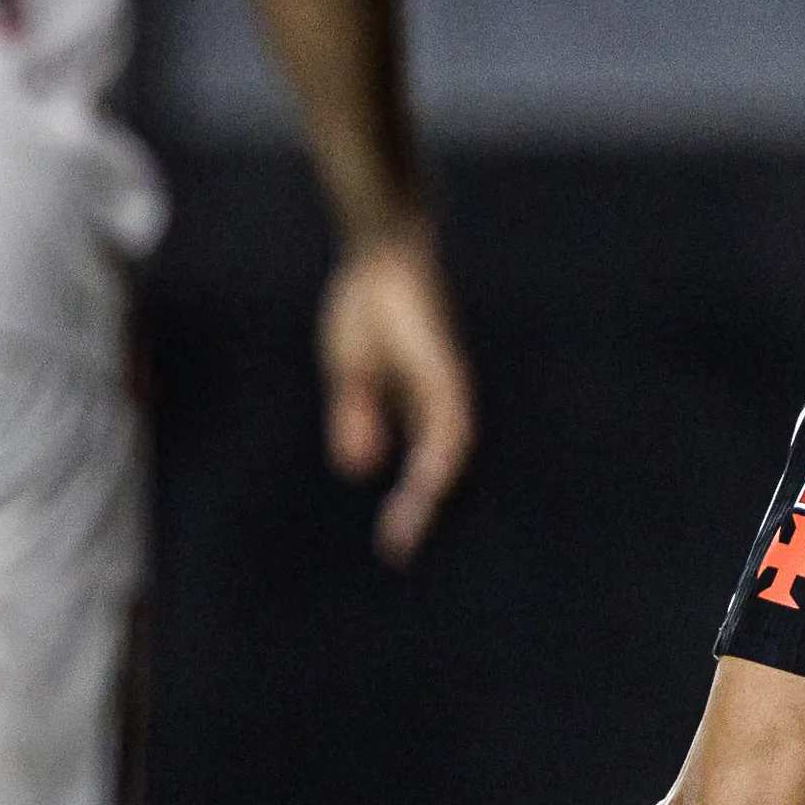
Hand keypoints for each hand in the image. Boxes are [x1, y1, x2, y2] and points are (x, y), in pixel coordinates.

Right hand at [319, 224, 474, 565]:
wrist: (382, 251)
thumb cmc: (370, 306)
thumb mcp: (353, 372)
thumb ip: (357, 417)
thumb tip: (360, 471)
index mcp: (425, 407)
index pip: (430, 470)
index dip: (414, 509)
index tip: (393, 548)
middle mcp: (445, 401)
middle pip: (448, 472)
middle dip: (427, 516)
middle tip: (401, 553)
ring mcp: (447, 385)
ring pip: (452, 455)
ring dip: (434, 496)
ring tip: (409, 531)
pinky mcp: (443, 367)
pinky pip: (449, 421)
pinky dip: (441, 456)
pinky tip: (428, 482)